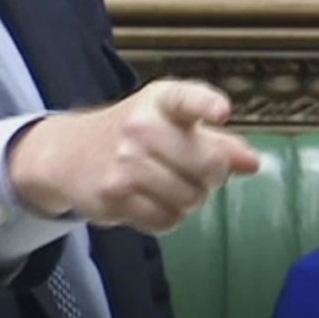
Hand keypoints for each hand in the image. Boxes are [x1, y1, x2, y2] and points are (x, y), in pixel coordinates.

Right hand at [7, 79, 258, 232]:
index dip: (205, 104)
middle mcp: (140, 126)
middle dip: (211, 176)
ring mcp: (125, 162)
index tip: (220, 111)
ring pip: (190, 198)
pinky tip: (151, 200)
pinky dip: (167, 218)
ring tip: (167, 186)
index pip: (185, 98)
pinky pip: (167, 220)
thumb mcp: (170, 124)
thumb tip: (252, 162)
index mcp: (159, 101)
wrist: (67, 153)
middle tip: (193, 171)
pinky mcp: (114, 194)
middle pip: (208, 165)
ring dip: (188, 200)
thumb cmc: (130, 135)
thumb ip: (215, 140)